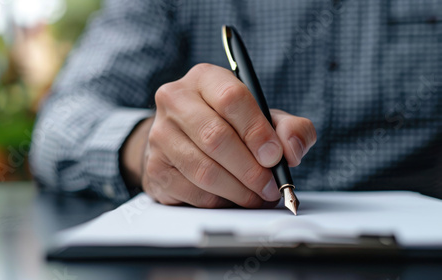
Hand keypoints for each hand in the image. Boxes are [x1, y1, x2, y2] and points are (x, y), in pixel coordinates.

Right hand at [121, 64, 316, 207]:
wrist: (181, 141)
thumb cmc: (228, 126)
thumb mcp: (263, 118)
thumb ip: (289, 128)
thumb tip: (293, 149)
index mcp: (204, 78)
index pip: (231, 99)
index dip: (256, 131)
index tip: (274, 157)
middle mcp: (175, 100)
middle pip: (215, 137)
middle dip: (250, 169)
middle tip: (270, 186)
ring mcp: (160, 134)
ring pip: (204, 170)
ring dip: (238, 190)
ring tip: (256, 196)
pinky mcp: (155, 167)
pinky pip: (192, 191)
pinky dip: (219, 200)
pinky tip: (231, 197)